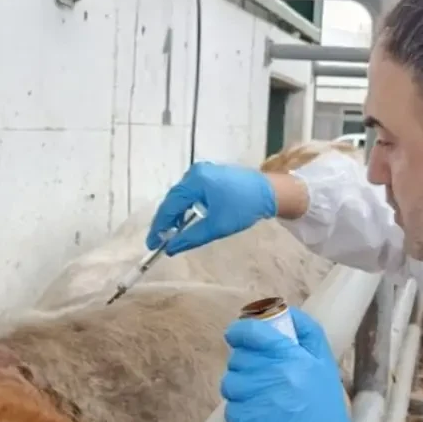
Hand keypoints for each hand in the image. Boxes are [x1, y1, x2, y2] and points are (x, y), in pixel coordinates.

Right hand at [146, 161, 276, 253]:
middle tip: (160, 241)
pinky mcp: (210, 176)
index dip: (159, 227)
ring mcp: (203, 172)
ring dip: (176, 215)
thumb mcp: (216, 226)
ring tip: (172, 234)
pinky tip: (186, 221)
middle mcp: (195, 173)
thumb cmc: (243, 208)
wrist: (270, 192)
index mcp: (194, 181)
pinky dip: (186, 208)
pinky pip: (191, 193)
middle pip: (173, 199)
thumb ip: (190, 238)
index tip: (152, 244)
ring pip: (181, 197)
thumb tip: (171, 249)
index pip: (169, 206)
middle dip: (166, 221)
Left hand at [220, 308, 363, 421]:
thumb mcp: (326, 366)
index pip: (255, 334)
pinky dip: (239, 409)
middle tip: (256, 373)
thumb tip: (283, 309)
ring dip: (238, 386)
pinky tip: (258, 414)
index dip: (240, 330)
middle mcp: (277, 377)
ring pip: (230, 381)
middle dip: (243, 363)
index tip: (235, 333)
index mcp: (296, 359)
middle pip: (239, 358)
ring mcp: (259, 401)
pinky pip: (230, 406)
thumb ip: (308, 334)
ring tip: (257, 395)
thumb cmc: (325, 410)